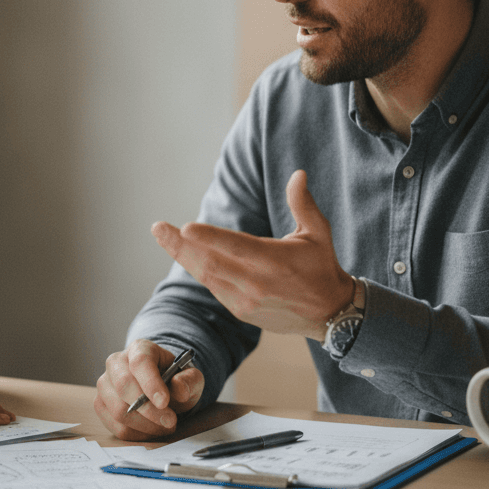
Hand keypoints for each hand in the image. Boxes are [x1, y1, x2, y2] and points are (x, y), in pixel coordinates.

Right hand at [94, 339, 203, 439]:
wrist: (161, 389)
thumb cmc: (173, 380)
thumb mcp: (189, 377)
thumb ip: (189, 381)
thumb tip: (180, 389)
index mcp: (140, 348)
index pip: (140, 362)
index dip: (151, 382)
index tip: (164, 401)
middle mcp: (116, 362)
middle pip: (124, 385)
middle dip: (149, 409)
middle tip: (170, 421)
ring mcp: (105, 384)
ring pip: (118, 410)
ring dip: (145, 425)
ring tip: (164, 426)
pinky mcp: (101, 405)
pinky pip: (116, 427)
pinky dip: (137, 434)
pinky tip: (151, 430)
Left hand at [152, 169, 352, 339]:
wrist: (330, 315)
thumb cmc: (321, 267)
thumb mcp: (318, 233)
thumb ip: (303, 204)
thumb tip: (298, 174)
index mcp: (275, 261)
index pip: (237, 247)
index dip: (210, 238)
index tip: (185, 227)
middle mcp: (257, 283)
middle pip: (211, 263)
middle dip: (180, 245)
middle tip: (158, 228)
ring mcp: (247, 300)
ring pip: (207, 276)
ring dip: (182, 256)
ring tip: (162, 236)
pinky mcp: (241, 311)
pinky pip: (213, 286)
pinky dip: (198, 269)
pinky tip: (183, 252)